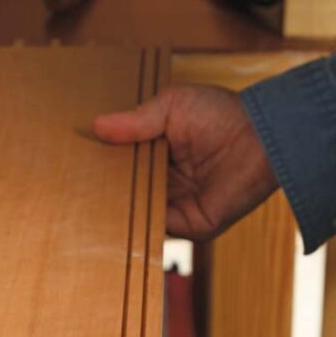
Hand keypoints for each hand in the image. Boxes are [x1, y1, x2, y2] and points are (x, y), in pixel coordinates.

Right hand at [94, 85, 276, 240]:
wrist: (262, 137)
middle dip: (104, 189)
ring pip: (138, 213)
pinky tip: (118, 216)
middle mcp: (168, 184)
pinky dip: (140, 224)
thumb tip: (96, 126)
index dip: (102, 164)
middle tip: (73, 185)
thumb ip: (136, 120)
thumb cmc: (224, 115)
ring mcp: (179, 207)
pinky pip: (159, 229)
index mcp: (161, 155)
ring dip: (118, 209)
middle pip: (127, 192)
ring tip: (86, 204)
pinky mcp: (192, 226)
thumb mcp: (172, 106)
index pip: (123, 165)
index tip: (76, 161)